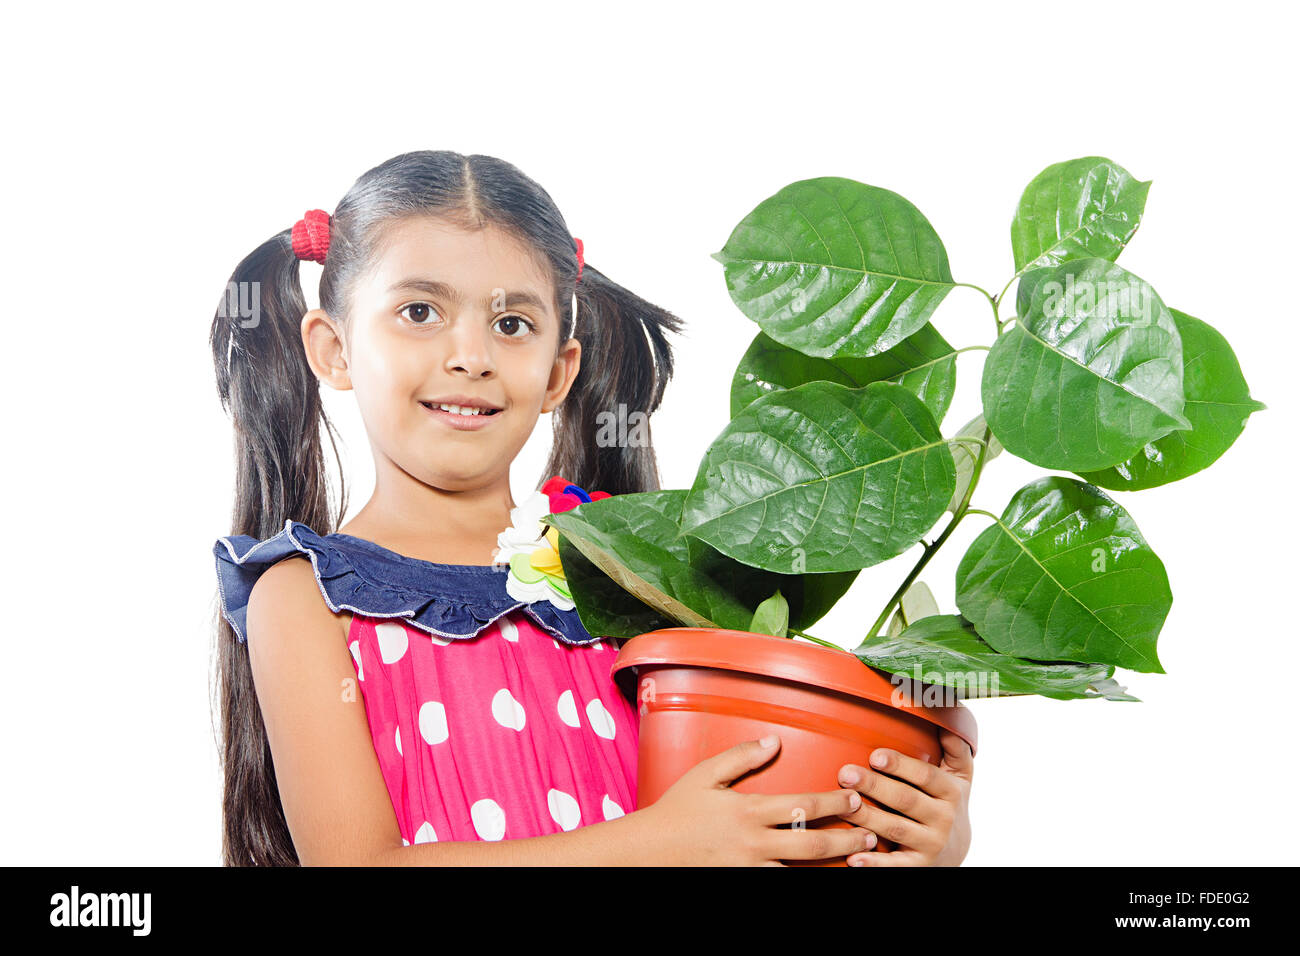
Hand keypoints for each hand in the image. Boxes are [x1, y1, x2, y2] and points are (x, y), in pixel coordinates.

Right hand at [637, 735, 876, 865]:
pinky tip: (819, 875)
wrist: (649, 852)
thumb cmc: (677, 810)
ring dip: (830, 866)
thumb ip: (742, 755)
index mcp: (747, 810)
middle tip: (872, 834)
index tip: (855, 797)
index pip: (802, 805)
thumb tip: (775, 740)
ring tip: (857, 861)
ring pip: (800, 871)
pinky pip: (779, 883)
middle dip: (845, 839)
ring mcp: (749, 868)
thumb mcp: (705, 774)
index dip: (834, 802)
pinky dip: (801, 879)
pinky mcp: (742, 882)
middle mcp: (753, 842)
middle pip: (811, 843)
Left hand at [834, 731, 973, 865]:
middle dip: (874, 786)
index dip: (900, 765)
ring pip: (895, 828)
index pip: (925, 775)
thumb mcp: (960, 779)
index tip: (874, 755)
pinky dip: (874, 863)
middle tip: (846, 773)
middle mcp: (944, 819)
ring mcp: (931, 844)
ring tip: (842, 805)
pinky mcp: (919, 866)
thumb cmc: (947, 805)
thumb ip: (956, 750)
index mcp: (951, 792)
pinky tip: (854, 857)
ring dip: (868, 817)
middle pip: (905, 799)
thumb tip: (948, 713)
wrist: (956, 853)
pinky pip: (895, 865)